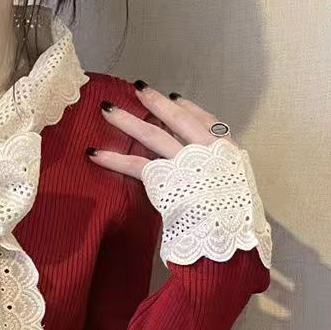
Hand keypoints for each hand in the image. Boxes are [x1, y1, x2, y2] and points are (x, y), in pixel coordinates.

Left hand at [86, 80, 271, 269]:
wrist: (229, 242)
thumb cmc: (233, 227)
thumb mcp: (236, 195)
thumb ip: (219, 183)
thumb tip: (202, 184)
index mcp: (229, 154)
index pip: (208, 122)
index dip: (191, 109)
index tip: (176, 99)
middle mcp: (208, 152)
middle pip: (178, 120)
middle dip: (156, 103)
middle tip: (138, 88)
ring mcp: (186, 164)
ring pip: (153, 135)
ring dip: (127, 121)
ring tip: (107, 110)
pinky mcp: (166, 181)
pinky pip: (135, 166)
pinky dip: (113, 159)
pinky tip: (94, 153)